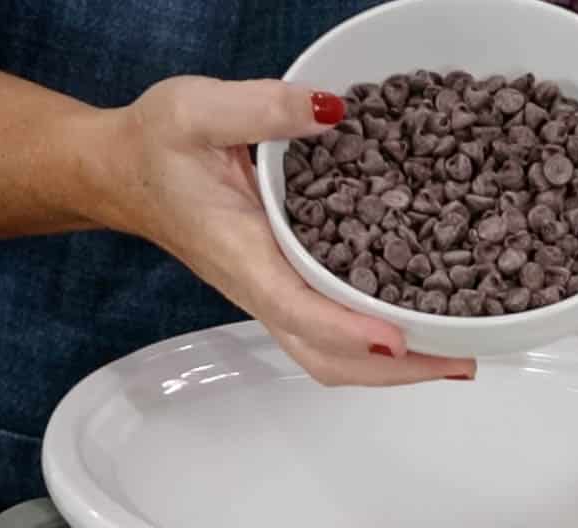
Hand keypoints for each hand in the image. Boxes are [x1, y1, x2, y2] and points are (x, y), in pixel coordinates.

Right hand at [104, 78, 474, 386]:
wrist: (118, 173)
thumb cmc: (152, 146)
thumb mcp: (196, 109)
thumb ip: (263, 108)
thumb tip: (331, 112)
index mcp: (241, 254)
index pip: (297, 307)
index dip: (349, 328)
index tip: (398, 338)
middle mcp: (258, 287)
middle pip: (326, 356)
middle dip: (392, 368)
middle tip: (460, 360)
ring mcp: (270, 293)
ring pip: (330, 354)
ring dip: (390, 364)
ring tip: (453, 354)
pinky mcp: (279, 286)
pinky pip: (329, 331)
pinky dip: (376, 339)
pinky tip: (418, 320)